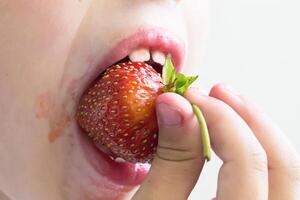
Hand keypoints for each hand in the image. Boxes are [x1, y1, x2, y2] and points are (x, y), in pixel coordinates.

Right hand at [132, 84, 299, 199]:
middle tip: (218, 92)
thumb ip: (169, 163)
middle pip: (284, 167)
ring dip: (258, 133)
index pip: (248, 164)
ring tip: (227, 107)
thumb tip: (175, 105)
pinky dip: (257, 154)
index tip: (188, 97)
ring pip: (287, 176)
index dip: (220, 119)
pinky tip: (233, 140)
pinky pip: (275, 186)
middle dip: (248, 119)